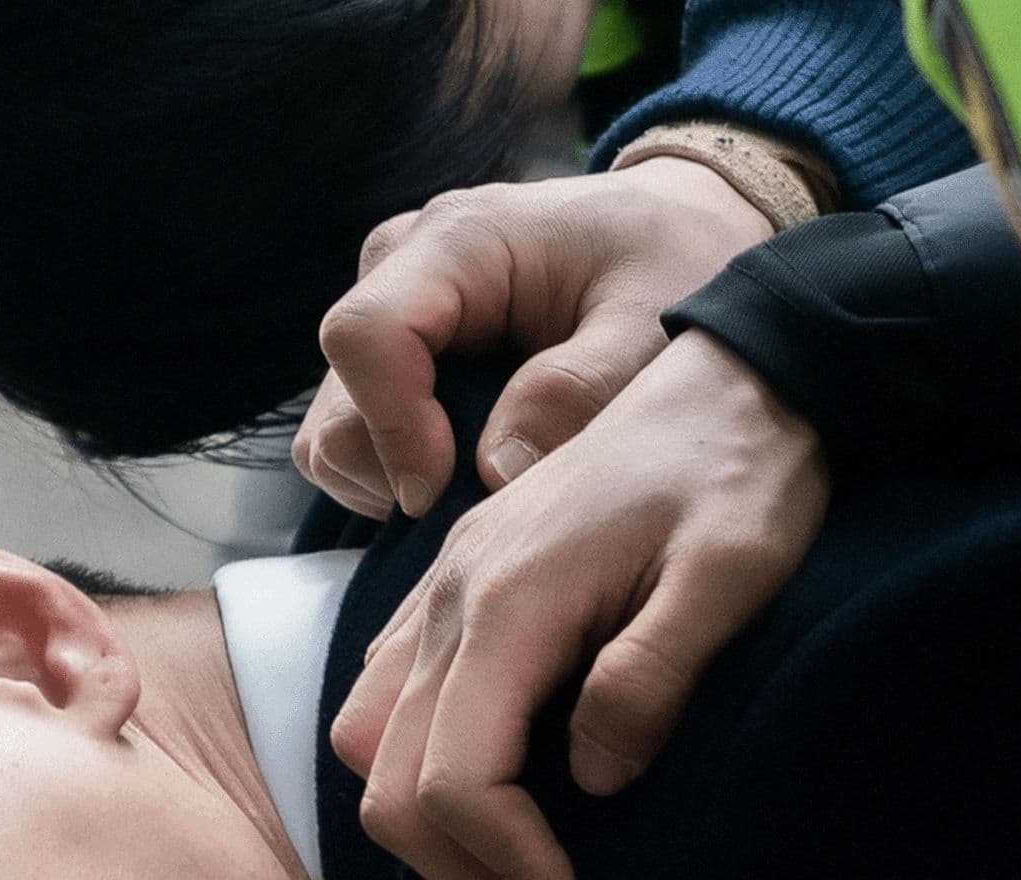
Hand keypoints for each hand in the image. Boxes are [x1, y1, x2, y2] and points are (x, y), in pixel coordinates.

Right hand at [294, 156, 781, 519]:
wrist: (681, 232)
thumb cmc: (671, 264)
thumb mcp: (652, 327)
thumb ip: (580, 390)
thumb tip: (495, 469)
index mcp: (457, 241)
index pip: (366, 336)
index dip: (393, 427)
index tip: (449, 489)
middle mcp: (402, 269)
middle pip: (340, 399)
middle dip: (398, 471)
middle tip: (489, 507)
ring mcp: (395, 313)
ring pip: (338, 431)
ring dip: (400, 482)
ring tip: (493, 492)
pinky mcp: (402, 358)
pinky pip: (363, 440)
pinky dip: (407, 477)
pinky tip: (480, 480)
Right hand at [332, 329, 831, 879]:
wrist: (742, 373)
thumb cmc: (748, 472)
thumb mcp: (730, 573)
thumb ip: (653, 673)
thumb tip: (590, 779)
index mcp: (509, 597)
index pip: (455, 779)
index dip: (506, 873)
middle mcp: (452, 595)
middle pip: (394, 782)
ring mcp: (446, 588)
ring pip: (375, 745)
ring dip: (438, 837)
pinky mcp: (462, 588)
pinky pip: (392, 698)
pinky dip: (428, 774)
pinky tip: (502, 811)